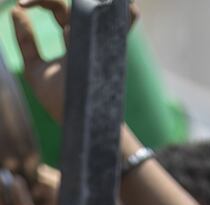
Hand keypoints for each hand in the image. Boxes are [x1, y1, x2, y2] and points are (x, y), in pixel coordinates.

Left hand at [13, 0, 137, 122]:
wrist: (78, 124)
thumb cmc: (60, 103)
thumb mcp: (34, 70)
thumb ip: (26, 41)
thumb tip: (16, 9)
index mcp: (72, 39)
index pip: (58, 9)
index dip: (40, 0)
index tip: (20, 3)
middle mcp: (89, 39)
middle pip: (78, 5)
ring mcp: (100, 46)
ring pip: (101, 13)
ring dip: (103, 3)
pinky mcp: (108, 55)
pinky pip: (118, 33)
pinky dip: (125, 20)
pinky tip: (129, 8)